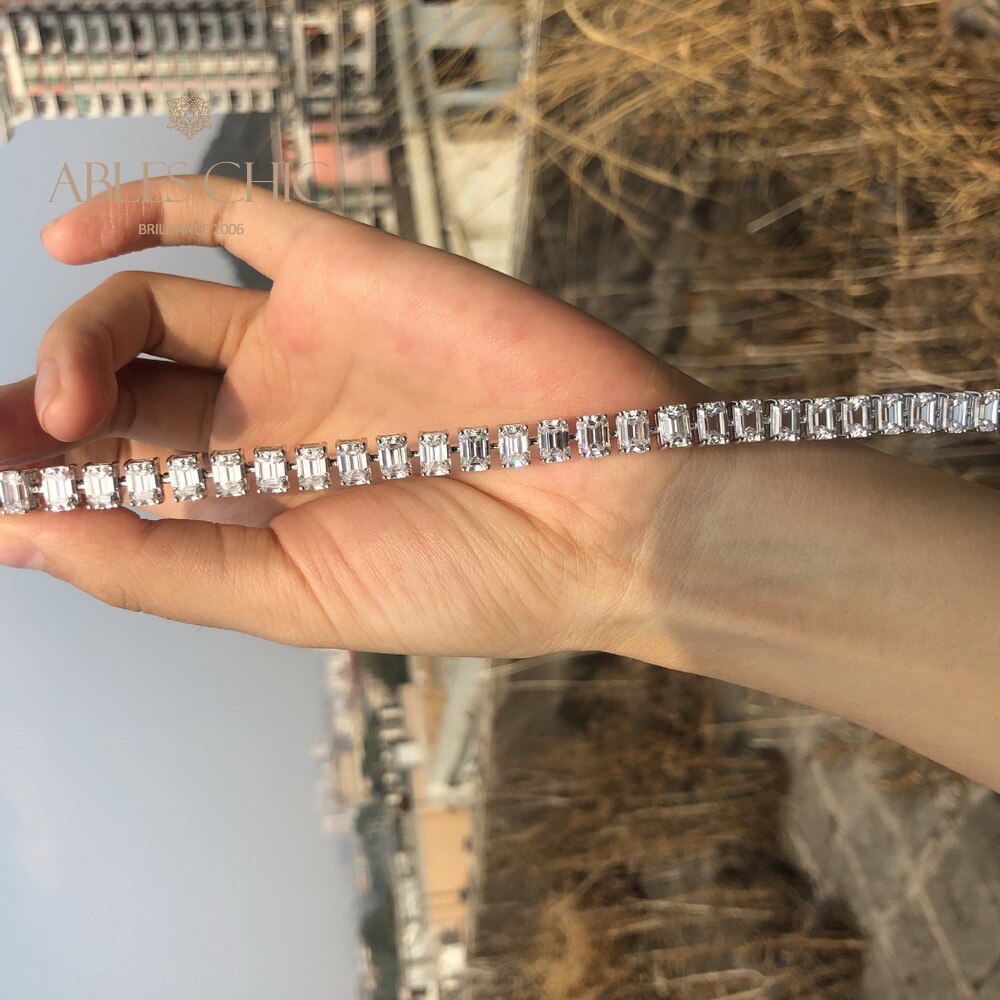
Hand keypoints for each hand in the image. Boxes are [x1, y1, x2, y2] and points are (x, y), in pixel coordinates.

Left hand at [0, 174, 713, 654]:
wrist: (612, 517)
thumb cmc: (478, 576)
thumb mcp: (299, 595)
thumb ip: (164, 565)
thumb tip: (25, 539)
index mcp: (267, 504)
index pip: (121, 479)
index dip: (37, 480)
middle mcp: (277, 420)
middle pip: (121, 392)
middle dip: (35, 410)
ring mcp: (307, 340)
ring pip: (152, 306)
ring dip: (77, 338)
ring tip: (58, 399)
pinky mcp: (346, 271)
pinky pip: (230, 213)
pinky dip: (144, 211)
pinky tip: (71, 243)